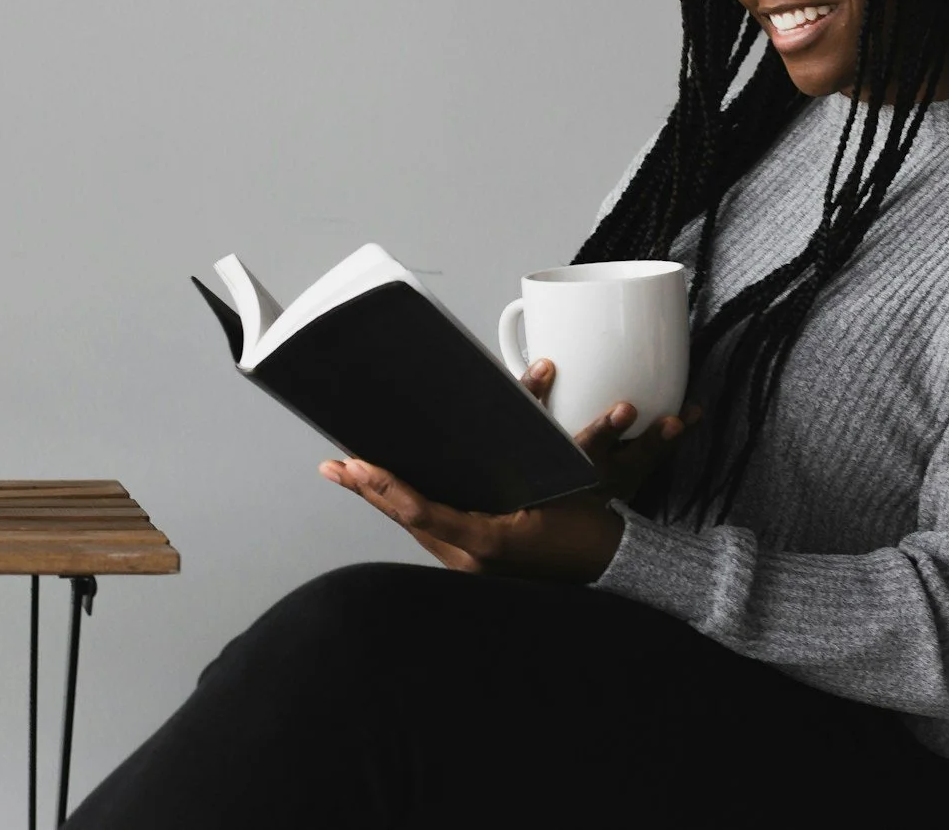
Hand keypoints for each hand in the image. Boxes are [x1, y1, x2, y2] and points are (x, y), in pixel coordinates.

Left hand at [317, 362, 700, 581]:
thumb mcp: (567, 475)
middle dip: (370, 489)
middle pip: (406, 518)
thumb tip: (540, 379)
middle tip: (335, 465)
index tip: (354, 464)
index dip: (384, 486)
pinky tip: (390, 496)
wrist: (614, 569)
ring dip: (383, 499)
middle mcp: (471, 559)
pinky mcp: (476, 564)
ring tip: (351, 474)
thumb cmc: (591, 528)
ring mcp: (472, 566)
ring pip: (415, 527)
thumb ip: (540, 436)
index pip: (420, 511)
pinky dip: (408, 511)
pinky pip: (432, 534)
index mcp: (487, 541)